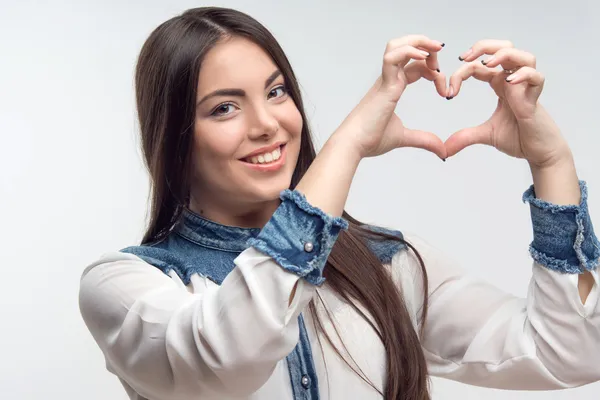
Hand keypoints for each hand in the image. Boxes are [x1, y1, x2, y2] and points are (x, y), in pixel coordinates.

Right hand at [336, 35, 446, 159]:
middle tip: (442, 57)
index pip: (414, 66)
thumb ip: (424, 140)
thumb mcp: (404, 137)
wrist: (354, 145)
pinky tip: (424, 58)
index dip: (432, 70)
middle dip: (426, 46)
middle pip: (406, 47)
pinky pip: (393, 58)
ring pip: (397, 45)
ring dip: (418, 42)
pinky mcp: (384, 86)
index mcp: (391, 88)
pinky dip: (409, 51)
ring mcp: (384, 80)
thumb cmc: (370, 139)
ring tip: (435, 49)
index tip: (445, 91)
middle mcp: (387, 80)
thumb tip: (442, 151)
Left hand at [444, 40, 571, 167]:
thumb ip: (465, 138)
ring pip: (523, 56)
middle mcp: (514, 81)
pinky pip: (536, 77)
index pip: (479, 66)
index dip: (461, 73)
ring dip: (504, 55)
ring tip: (487, 64)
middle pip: (504, 47)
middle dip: (484, 46)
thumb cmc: (518, 138)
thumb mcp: (485, 135)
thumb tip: (444, 150)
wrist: (539, 152)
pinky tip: (509, 82)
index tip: (448, 93)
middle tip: (464, 57)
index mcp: (500, 84)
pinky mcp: (536, 98)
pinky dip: (524, 74)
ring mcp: (526, 87)